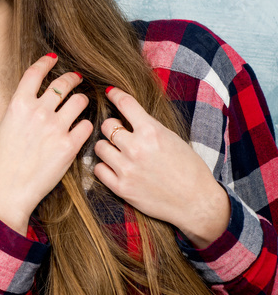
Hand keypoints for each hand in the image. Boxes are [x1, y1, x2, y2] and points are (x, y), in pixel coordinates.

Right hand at [0, 55, 93, 233]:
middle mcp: (38, 112)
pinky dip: (84, 126)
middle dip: (72, 79)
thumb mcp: (5, 127)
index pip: (35, 73)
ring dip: (81, 101)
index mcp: (17, 105)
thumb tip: (36, 100)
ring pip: (79, 102)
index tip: (53, 59)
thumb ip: (22, 111)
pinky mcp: (69, 146)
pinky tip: (80, 130)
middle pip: (63, 84)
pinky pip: (86, 126)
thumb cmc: (2, 162)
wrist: (8, 190)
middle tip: (76, 79)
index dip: (46, 62)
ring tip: (80, 105)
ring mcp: (55, 128)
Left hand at [94, 87, 229, 247]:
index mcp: (152, 132)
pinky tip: (115, 168)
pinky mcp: (121, 187)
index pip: (125, 104)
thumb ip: (148, 127)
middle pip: (106, 126)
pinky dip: (104, 167)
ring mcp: (127, 168)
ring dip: (107, 148)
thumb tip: (127, 114)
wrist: (196, 202)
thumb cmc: (189, 169)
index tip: (109, 92)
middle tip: (120, 135)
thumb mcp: (172, 138)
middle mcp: (136, 148)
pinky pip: (98, 169)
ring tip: (119, 153)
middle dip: (112, 127)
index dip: (115, 95)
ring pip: (99, 147)